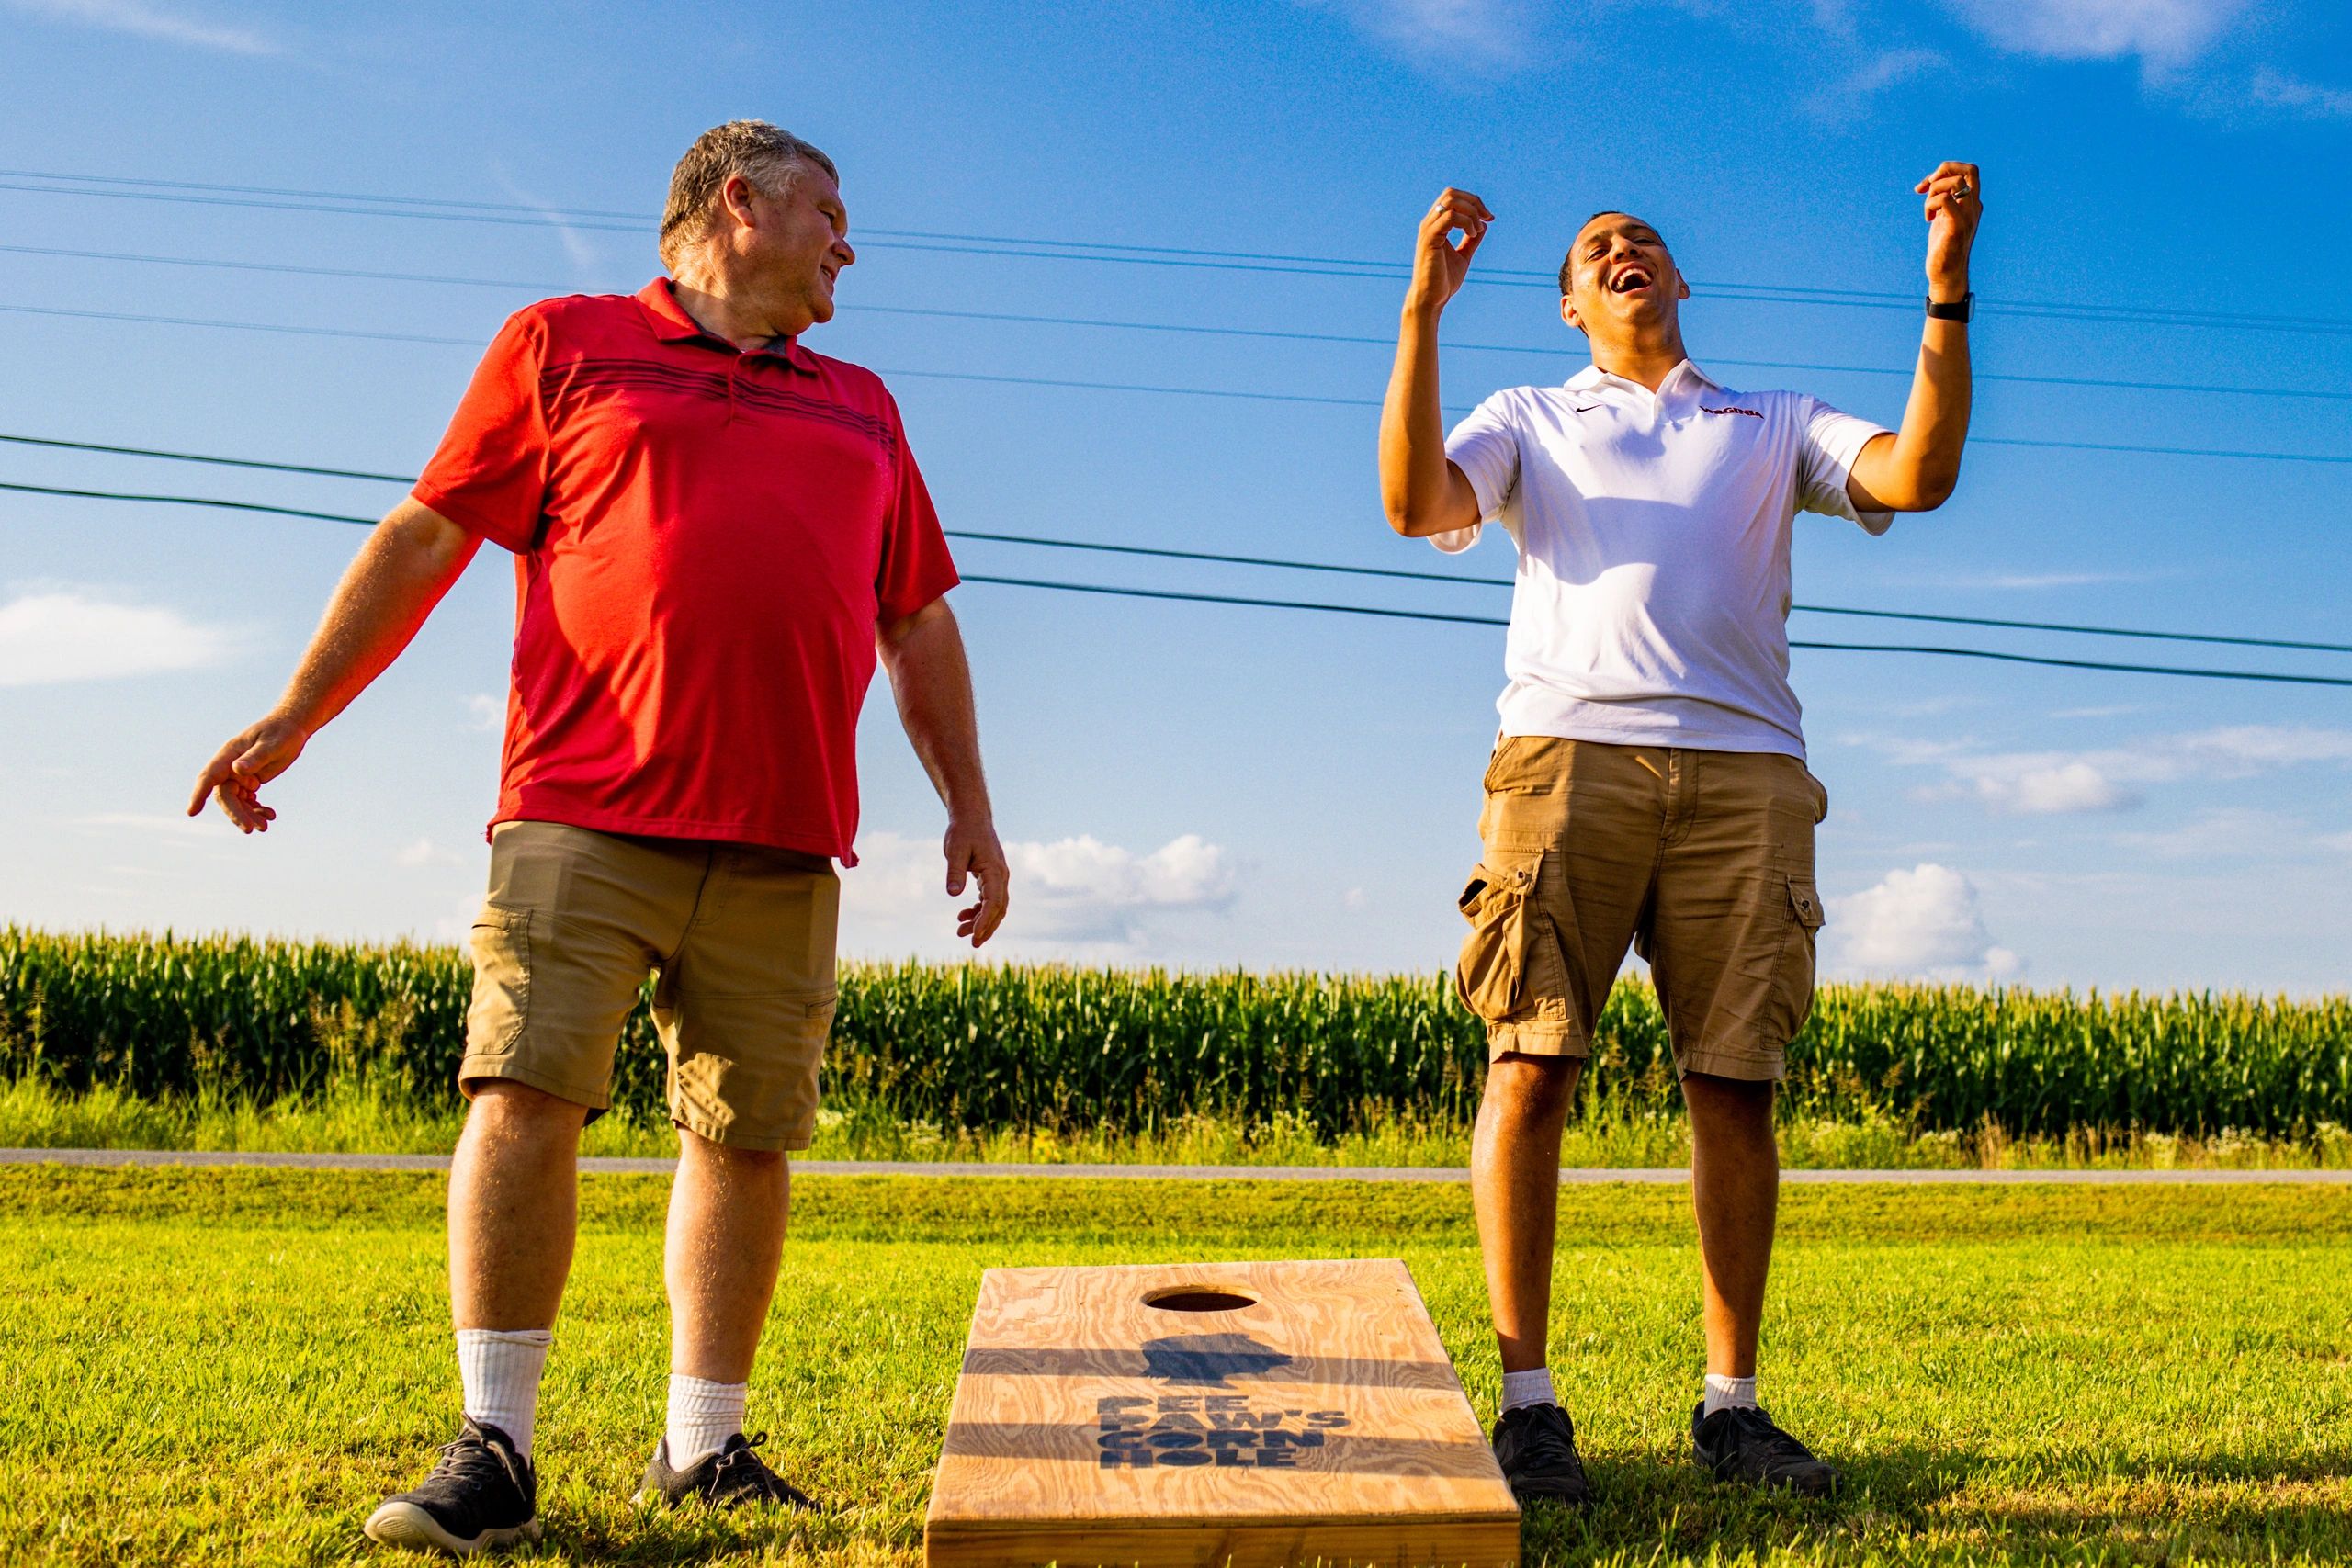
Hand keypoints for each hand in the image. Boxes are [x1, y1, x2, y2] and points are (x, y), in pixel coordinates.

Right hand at [187, 712, 309, 832]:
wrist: (290, 728)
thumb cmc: (281, 733)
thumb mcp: (271, 745)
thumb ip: (255, 757)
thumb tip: (237, 769)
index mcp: (228, 755)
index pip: (209, 777)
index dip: (199, 794)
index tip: (191, 812)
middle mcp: (229, 767)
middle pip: (225, 796)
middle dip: (236, 814)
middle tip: (251, 829)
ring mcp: (238, 775)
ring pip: (236, 802)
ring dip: (248, 815)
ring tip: (265, 826)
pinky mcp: (249, 782)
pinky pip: (247, 801)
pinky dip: (256, 810)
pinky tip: (270, 815)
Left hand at [943, 815, 1009, 947]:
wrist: (971, 817)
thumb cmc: (963, 832)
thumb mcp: (955, 850)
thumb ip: (954, 872)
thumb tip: (952, 894)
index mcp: (995, 870)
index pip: (994, 902)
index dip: (985, 920)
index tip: (975, 935)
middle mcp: (1001, 876)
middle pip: (998, 909)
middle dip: (987, 928)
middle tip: (972, 944)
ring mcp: (997, 877)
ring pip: (994, 906)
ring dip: (980, 921)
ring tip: (960, 932)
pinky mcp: (990, 877)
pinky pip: (988, 900)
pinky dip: (978, 911)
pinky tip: (963, 916)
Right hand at [1406, 187, 1493, 317]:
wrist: (1431, 299)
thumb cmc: (1444, 281)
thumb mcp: (1463, 256)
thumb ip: (1471, 240)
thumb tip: (1484, 226)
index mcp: (1436, 225)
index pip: (1453, 197)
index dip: (1474, 202)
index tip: (1488, 218)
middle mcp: (1429, 223)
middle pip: (1451, 193)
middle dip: (1474, 202)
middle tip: (1486, 219)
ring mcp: (1428, 230)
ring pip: (1451, 201)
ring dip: (1471, 212)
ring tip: (1477, 230)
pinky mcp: (1429, 239)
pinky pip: (1450, 217)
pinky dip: (1466, 221)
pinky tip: (1472, 234)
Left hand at [1915, 160, 1981, 300]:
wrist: (1947, 275)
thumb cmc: (1944, 247)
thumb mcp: (1945, 218)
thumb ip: (1945, 200)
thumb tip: (1932, 182)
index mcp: (1972, 203)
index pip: (1969, 171)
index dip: (1947, 169)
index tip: (1928, 184)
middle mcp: (1973, 206)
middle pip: (1969, 170)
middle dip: (1944, 169)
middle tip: (1927, 187)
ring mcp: (1967, 216)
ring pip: (1955, 182)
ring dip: (1934, 190)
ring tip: (1928, 210)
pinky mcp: (1956, 227)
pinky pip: (1944, 200)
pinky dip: (1930, 204)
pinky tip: (1928, 219)